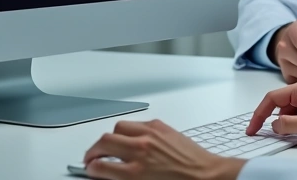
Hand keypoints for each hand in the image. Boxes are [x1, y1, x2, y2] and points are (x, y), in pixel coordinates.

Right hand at [83, 119, 245, 179]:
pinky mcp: (162, 127)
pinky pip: (138, 123)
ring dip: (111, 137)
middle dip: (94, 150)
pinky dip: (131, 130)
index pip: (100, 166)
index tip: (90, 168)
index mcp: (135, 172)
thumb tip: (109, 173)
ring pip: (119, 127)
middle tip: (93, 157)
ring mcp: (152, 135)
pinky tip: (132, 137)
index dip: (90, 167)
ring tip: (111, 145)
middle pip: (104, 142)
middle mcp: (141, 150)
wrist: (206, 176)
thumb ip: (123, 178)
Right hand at [246, 80, 296, 145]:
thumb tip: (273, 125)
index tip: (252, 129)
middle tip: (260, 135)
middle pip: (278, 104)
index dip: (258, 114)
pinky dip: (292, 125)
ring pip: (287, 111)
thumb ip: (288, 124)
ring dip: (282, 123)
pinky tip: (295, 133)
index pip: (271, 98)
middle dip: (268, 119)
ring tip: (284, 136)